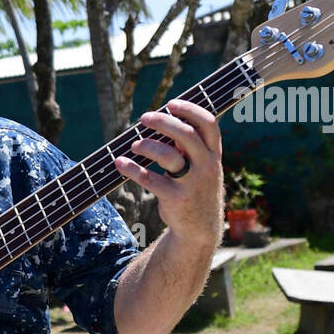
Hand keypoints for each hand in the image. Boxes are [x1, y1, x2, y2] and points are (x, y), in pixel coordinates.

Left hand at [115, 98, 223, 248]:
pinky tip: (120, 163)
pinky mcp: (175, 199)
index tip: (171, 104)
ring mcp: (192, 184)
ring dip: (147, 146)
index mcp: (213, 155)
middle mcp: (206, 166)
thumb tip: (164, 120)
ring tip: (134, 145)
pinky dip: (132, 169)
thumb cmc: (195, 189)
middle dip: (163, 122)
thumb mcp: (201, 167)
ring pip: (168, 156)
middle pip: (186, 135)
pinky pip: (150, 179)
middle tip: (144, 118)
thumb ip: (189, 146)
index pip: (208, 124)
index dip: (190, 110)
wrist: (199, 229)